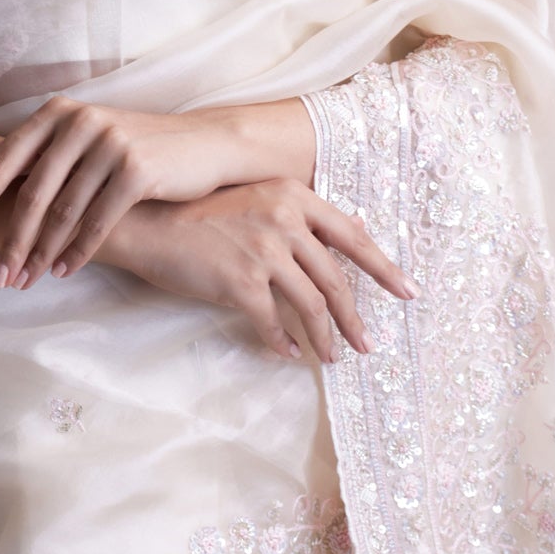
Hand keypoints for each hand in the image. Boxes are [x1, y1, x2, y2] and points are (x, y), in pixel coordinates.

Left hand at [0, 95, 265, 288]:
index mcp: (59, 112)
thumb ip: (27, 148)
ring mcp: (110, 144)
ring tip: (24, 282)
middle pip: (31, 193)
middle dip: (10, 241)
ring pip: (63, 212)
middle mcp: (80, 122)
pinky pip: (97, 221)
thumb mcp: (79, 137)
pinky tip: (63, 272)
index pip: (5, 161)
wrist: (204, 145)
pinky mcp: (137, 170)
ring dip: (41, 253)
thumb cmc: (134, 145)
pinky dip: (78, 251)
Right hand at [99, 179, 416, 364]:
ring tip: (333, 357)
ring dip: (326, 338)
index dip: (384, 268)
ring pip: (311, 305)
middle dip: (356, 318)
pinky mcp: (240, 282)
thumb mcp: (258, 200)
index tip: (408, 292)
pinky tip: (287, 353)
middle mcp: (284, 219)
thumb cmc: (201, 214)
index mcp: (293, 196)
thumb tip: (358, 224)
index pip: (353, 237)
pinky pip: (273, 323)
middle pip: (336, 279)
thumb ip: (304, 214)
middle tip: (370, 345)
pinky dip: (283, 342)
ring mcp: (264, 251)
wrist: (147, 224)